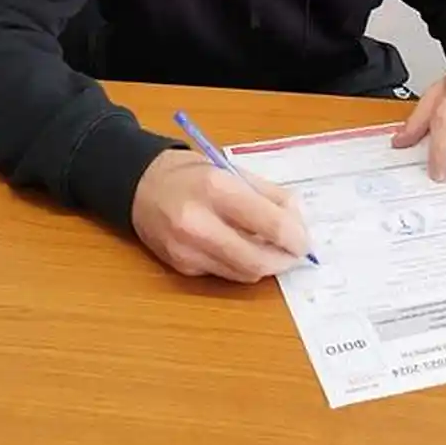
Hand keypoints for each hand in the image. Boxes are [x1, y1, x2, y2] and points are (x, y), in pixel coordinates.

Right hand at [131, 148, 310, 282]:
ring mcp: (188, 250)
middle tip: (294, 252)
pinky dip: (241, 265)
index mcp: (216, 188)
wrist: (140, 186)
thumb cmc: (191, 173)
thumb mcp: (232, 170)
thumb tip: (299, 221)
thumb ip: (269, 195)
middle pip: (258, 260)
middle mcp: (199, 223)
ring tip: (271, 248)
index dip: (296, 238)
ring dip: (266, 265)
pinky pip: (226, 274)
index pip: (270, 224)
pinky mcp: (182, 268)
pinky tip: (240, 248)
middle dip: (284, 260)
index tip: (305, 240)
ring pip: (244, 273)